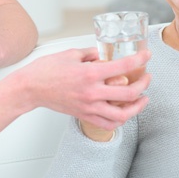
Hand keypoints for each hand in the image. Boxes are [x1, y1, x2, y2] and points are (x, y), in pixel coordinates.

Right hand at [15, 47, 150, 131]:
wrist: (30, 88)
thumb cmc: (46, 70)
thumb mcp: (71, 54)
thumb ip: (91, 54)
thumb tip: (103, 54)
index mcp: (90, 73)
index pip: (123, 66)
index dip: (139, 60)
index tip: (147, 56)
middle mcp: (92, 92)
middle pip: (129, 93)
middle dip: (144, 85)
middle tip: (147, 78)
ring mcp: (88, 106)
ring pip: (122, 114)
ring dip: (137, 107)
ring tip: (142, 99)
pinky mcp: (84, 115)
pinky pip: (107, 124)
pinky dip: (120, 120)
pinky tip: (124, 113)